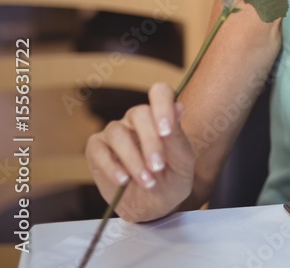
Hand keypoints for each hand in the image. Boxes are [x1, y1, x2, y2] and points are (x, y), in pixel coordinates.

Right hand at [85, 82, 194, 221]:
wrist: (154, 207)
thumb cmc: (172, 180)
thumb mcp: (182, 161)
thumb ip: (178, 135)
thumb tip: (179, 106)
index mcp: (161, 116)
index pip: (160, 93)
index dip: (162, 106)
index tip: (166, 132)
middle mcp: (137, 120)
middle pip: (139, 114)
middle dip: (150, 142)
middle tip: (158, 167)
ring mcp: (116, 132)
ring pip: (117, 132)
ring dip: (133, 159)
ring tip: (146, 181)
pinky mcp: (97, 149)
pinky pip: (98, 150)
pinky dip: (111, 167)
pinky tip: (123, 181)